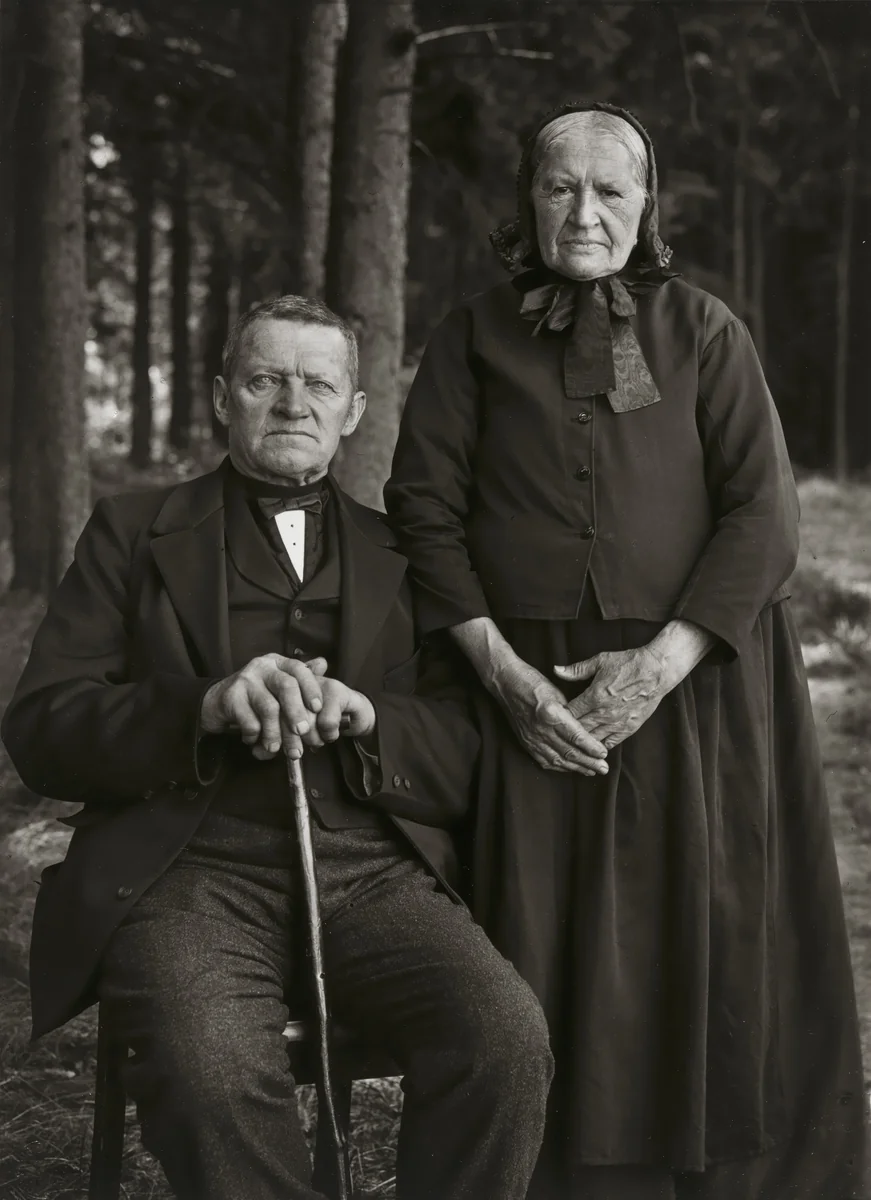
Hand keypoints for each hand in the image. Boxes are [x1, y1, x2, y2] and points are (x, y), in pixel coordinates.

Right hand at [200, 653, 374, 759]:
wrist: (216, 703)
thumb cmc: (256, 697)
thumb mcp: (279, 687)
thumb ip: (302, 679)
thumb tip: (324, 663)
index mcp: (278, 663)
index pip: (298, 669)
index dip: (311, 688)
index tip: (318, 708)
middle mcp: (262, 667)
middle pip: (286, 686)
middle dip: (297, 712)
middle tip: (304, 732)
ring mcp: (245, 680)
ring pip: (269, 707)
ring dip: (275, 732)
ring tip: (275, 748)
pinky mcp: (230, 696)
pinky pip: (249, 720)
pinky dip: (254, 735)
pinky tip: (252, 740)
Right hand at [491, 651, 608, 775]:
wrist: (506, 683)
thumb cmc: (534, 682)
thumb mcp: (557, 693)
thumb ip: (571, 713)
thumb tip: (586, 730)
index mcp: (551, 714)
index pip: (576, 736)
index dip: (592, 747)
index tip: (604, 753)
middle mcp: (541, 729)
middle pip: (569, 752)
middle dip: (589, 762)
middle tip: (604, 768)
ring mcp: (532, 738)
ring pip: (558, 760)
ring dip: (576, 768)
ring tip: (592, 772)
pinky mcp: (526, 742)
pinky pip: (544, 760)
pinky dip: (559, 767)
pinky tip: (570, 768)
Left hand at [555, 645, 670, 749]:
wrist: (656, 671)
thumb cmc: (629, 663)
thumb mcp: (600, 661)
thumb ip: (576, 669)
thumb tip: (556, 670)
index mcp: (594, 696)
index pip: (569, 713)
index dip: (559, 717)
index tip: (554, 717)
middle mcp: (604, 713)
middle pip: (578, 729)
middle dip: (567, 732)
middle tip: (559, 734)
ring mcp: (617, 723)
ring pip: (592, 740)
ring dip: (581, 742)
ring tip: (572, 744)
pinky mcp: (629, 728)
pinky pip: (610, 743)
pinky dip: (599, 747)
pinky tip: (591, 748)